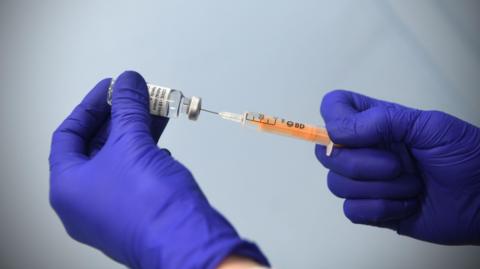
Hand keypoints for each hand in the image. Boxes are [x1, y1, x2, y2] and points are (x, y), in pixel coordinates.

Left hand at [49, 71, 268, 267]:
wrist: (186, 242)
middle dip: (119, 117)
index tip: (110, 88)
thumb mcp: (133, 144)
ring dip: (136, 131)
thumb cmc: (150, 207)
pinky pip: (134, 174)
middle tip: (135, 96)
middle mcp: (84, 203)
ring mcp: (110, 210)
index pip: (68, 135)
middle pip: (95, 146)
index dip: (90, 106)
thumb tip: (128, 83)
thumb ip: (128, 107)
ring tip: (154, 110)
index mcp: (68, 188)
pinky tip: (161, 141)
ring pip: (119, 160)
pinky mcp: (135, 212)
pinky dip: (146, 152)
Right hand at [315, 90, 479, 244]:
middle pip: (327, 154)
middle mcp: (365, 149)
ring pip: (337, 184)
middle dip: (363, 164)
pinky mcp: (373, 209)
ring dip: (380, 189)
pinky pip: (352, 211)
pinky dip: (381, 209)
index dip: (333, 120)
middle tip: (400, 165)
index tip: (353, 135)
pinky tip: (407, 205)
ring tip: (413, 186)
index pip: (333, 108)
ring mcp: (367, 181)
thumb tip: (336, 131)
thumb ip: (382, 120)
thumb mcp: (430, 126)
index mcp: (375, 122)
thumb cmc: (466, 156)